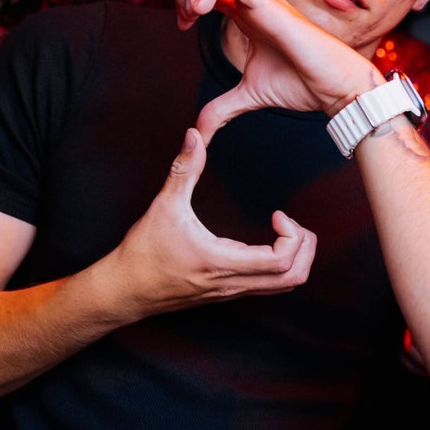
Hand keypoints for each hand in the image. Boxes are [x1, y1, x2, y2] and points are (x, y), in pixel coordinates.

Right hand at [104, 129, 316, 316]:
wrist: (124, 290)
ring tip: (287, 234)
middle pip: (293, 278)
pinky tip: (269, 245)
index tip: (278, 213)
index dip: (291, 236)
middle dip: (305, 249)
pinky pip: (268, 286)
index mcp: (222, 263)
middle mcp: (233, 283)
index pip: (280, 261)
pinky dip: (281, 267)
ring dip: (297, 260)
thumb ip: (183, 169)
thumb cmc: (142, 253)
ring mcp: (232, 292)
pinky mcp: (227, 293)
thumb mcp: (163, 206)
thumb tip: (194, 137)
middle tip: (293, 224)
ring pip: (284, 286)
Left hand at [171, 0, 381, 139]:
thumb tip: (201, 131)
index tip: (183, 26)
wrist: (334, 88)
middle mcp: (255, 1)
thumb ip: (222, 109)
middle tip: (183, 16)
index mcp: (248, 15)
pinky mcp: (271, 5)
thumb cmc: (303, 85)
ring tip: (192, 11)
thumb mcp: (249, 96)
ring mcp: (263, 0)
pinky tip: (202, 12)